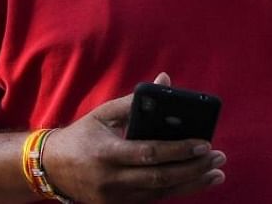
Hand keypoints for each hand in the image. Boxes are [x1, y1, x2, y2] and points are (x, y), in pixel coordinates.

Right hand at [41, 73, 225, 203]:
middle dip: (193, 169)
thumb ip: (136, 100)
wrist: (52, 168)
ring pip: (160, 193)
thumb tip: (166, 80)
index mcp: (107, 153)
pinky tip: (197, 181)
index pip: (150, 154)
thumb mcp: (103, 114)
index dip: (179, 150)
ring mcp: (114, 197)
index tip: (204, 143)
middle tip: (219, 157)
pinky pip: (152, 199)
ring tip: (217, 173)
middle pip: (160, 178)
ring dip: (192, 183)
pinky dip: (176, 190)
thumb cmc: (82, 135)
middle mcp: (111, 179)